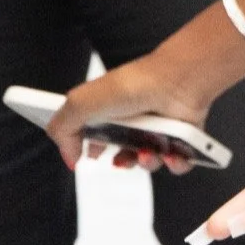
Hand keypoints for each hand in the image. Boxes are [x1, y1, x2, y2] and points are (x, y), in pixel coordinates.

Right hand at [45, 59, 215, 173]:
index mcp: (109, 110)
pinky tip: (169, 153)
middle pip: (122, 155)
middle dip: (121, 161)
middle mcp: (134, 120)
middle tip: (120, 156)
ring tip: (146, 152)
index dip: (91, 148)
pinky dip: (174, 163)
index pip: (95, 137)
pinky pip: (178, 162)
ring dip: (145, 163)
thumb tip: (70, 156)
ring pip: (148, 161)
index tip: (90, 154)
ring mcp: (159, 129)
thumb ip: (62, 128)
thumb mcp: (81, 103)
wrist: (177, 81)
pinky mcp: (182, 137)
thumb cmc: (134, 84)